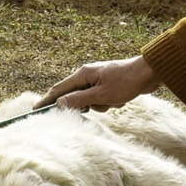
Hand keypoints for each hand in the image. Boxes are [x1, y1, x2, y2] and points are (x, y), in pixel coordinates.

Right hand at [37, 55, 159, 110]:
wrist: (150, 74)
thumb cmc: (126, 82)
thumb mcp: (101, 95)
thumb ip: (79, 100)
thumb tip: (59, 104)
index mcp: (83, 74)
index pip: (59, 89)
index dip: (47, 100)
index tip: (35, 111)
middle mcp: (88, 75)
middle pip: (74, 96)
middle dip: (84, 106)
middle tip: (94, 106)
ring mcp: (98, 80)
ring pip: (90, 100)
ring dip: (101, 105)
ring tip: (114, 100)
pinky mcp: (108, 85)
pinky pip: (102, 99)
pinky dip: (110, 102)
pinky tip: (121, 98)